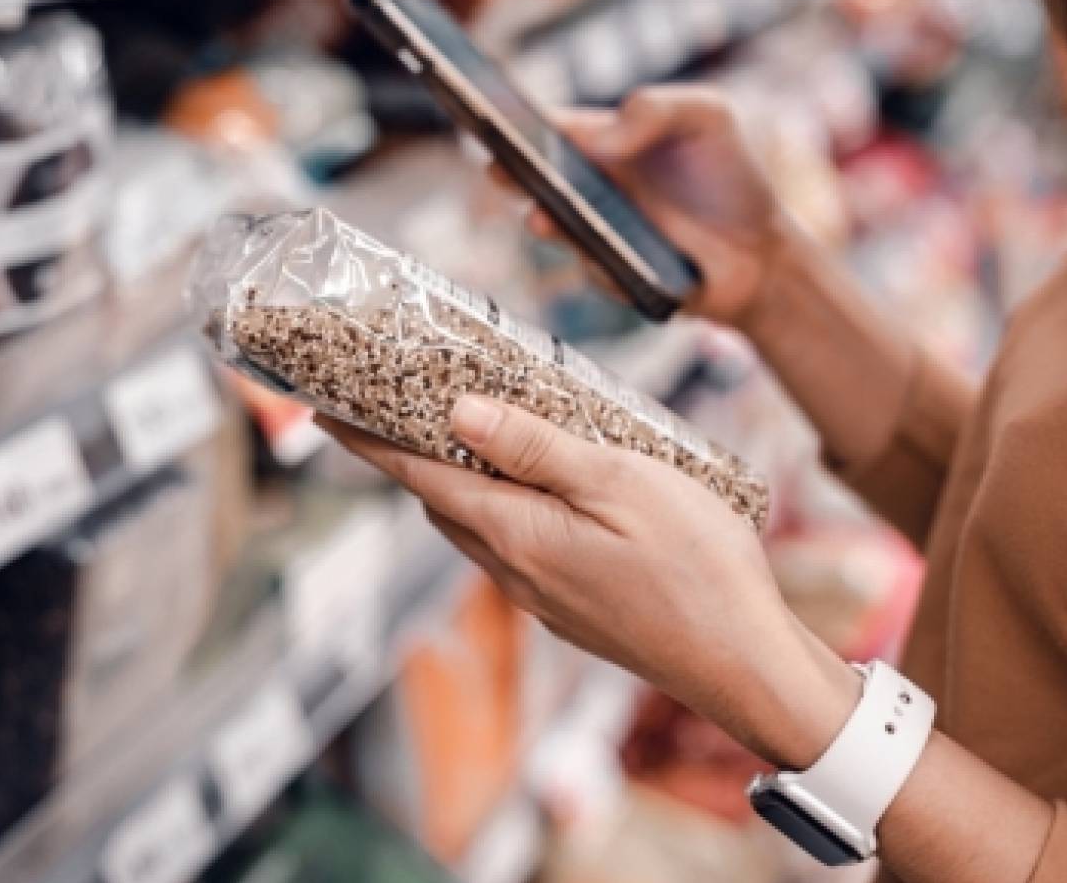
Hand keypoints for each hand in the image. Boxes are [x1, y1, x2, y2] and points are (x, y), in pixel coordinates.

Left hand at [321, 395, 860, 769]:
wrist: (743, 664)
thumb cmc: (697, 568)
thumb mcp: (619, 482)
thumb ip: (534, 448)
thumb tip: (456, 413)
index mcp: (515, 533)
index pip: (416, 476)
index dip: (367, 439)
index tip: (323, 410)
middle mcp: (513, 572)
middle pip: (440, 502)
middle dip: (411, 454)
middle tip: (402, 402)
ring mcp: (541, 598)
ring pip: (477, 529)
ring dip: (460, 483)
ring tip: (474, 434)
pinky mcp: (571, 612)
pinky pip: (515, 552)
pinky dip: (505, 511)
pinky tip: (543, 490)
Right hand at [502, 85, 825, 331]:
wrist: (764, 255)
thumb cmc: (732, 178)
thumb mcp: (708, 118)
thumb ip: (656, 108)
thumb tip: (602, 137)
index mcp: (602, 140)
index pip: (547, 125)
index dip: (512, 116)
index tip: (485, 110)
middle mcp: (588, 186)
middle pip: (532, 176)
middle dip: (509, 171)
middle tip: (498, 166)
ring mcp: (594, 233)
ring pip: (553, 227)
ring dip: (545, 223)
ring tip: (543, 217)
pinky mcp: (609, 276)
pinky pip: (594, 270)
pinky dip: (605, 265)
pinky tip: (622, 262)